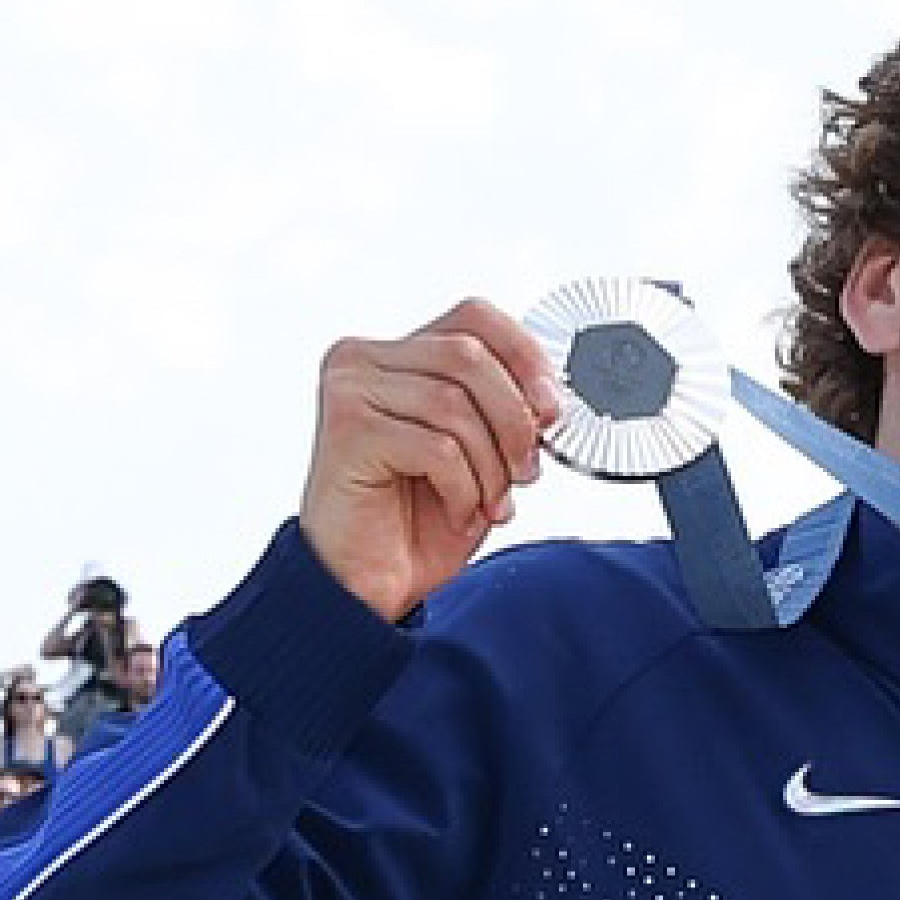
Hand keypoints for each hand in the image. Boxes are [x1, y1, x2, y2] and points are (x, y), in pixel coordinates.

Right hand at [303, 301, 559, 623]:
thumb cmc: (415, 519)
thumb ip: (502, 408)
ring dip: (490, 465)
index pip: (474, 317)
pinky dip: (463, 487)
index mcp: (395, 354)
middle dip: (514, 419)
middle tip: (525, 470)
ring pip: (455, 402)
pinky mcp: (347, 431)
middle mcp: (362, 360)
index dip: (525, 357)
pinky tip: (456, 512)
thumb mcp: (477, 453)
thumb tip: (551, 393)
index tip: (552, 407)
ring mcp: (350, 391)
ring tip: (487, 501)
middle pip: (469, 355)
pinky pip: (436, 446)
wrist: (364, 583)